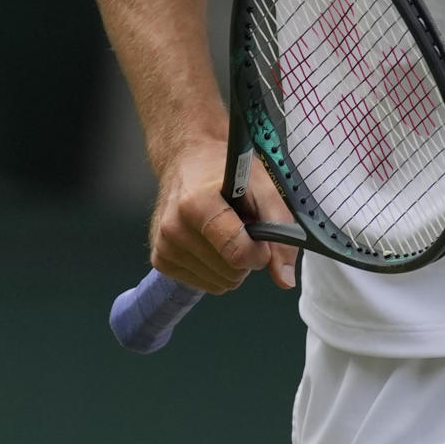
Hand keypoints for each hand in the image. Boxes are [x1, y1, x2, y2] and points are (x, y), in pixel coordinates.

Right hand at [150, 137, 298, 293]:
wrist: (189, 158)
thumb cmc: (225, 170)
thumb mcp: (263, 185)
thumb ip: (280, 227)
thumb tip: (285, 280)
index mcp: (196, 204)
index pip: (236, 253)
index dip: (260, 253)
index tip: (263, 239)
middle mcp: (173, 228)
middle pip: (230, 272)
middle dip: (246, 255)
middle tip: (242, 226)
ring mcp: (163, 246)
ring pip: (219, 284)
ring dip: (231, 264)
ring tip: (225, 230)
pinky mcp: (159, 260)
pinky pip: (204, 284)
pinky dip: (216, 269)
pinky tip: (211, 241)